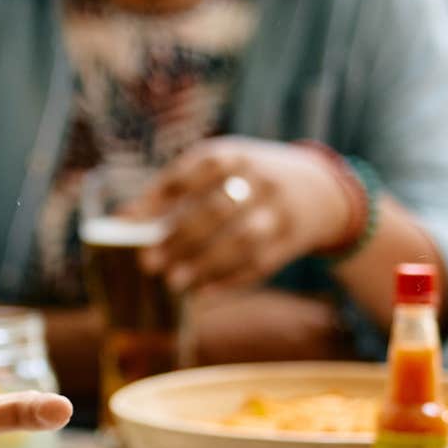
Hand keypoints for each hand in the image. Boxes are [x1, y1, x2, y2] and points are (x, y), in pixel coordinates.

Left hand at [138, 138, 354, 292]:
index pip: (196, 171)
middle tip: (147, 262)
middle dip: (179, 238)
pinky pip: (261, 264)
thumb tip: (124, 218)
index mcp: (236, 155)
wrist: (323, 189)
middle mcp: (261, 180)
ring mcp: (281, 212)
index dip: (162, 195)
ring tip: (172, 282)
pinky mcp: (293, 241)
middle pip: (217, 210)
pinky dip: (229, 280)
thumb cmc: (249, 178)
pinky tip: (202, 293)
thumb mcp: (221, 167)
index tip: (132, 221)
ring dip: (204, 264)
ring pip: (242, 241)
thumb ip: (176, 187)